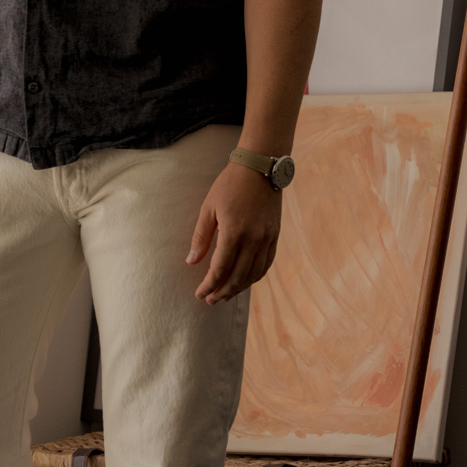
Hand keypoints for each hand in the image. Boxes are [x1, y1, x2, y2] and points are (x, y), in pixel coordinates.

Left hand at [186, 162, 281, 303]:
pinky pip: (266, 264)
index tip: (200, 294)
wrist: (260, 167)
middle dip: (222, 292)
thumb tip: (191, 262)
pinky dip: (255, 276)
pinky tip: (245, 281)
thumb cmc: (230, 184)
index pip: (220, 269)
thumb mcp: (209, 208)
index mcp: (233, 232)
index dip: (209, 285)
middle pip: (238, 277)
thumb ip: (201, 237)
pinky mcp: (275, 235)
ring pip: (254, 274)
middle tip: (210, 300)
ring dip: (239, 288)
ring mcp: (267, 238)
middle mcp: (253, 239)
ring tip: (225, 294)